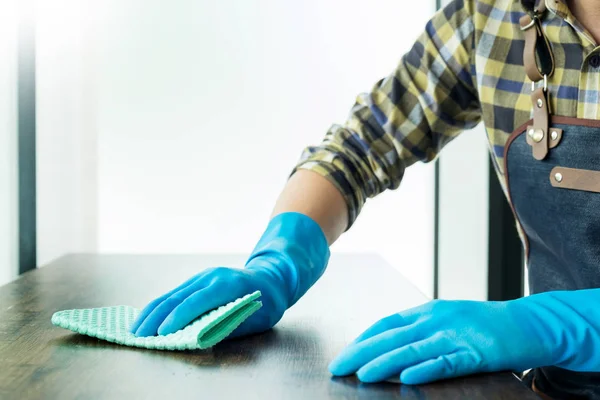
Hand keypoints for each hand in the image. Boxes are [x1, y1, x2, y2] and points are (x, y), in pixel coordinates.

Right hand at [129, 266, 288, 337]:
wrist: (271, 278)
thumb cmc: (267, 302)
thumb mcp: (255, 318)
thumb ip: (228, 326)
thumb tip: (200, 338)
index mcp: (227, 285)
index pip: (198, 301)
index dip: (179, 317)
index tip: (163, 332)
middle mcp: (211, 277)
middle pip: (177, 297)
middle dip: (156, 317)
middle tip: (140, 335)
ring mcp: (202, 277)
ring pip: (171, 294)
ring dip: (151, 312)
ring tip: (136, 329)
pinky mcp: (196, 281)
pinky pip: (175, 294)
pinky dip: (159, 307)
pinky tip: (147, 317)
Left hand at [328, 299, 552, 384]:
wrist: (527, 323)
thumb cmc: (483, 324)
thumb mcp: (447, 319)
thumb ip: (420, 329)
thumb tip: (390, 345)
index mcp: (427, 311)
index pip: (386, 323)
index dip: (363, 339)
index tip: (344, 354)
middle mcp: (436, 320)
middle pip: (392, 336)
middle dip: (361, 353)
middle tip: (338, 367)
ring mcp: (456, 335)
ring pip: (413, 350)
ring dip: (384, 363)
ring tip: (361, 375)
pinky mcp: (477, 353)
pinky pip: (447, 363)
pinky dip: (426, 369)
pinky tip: (408, 377)